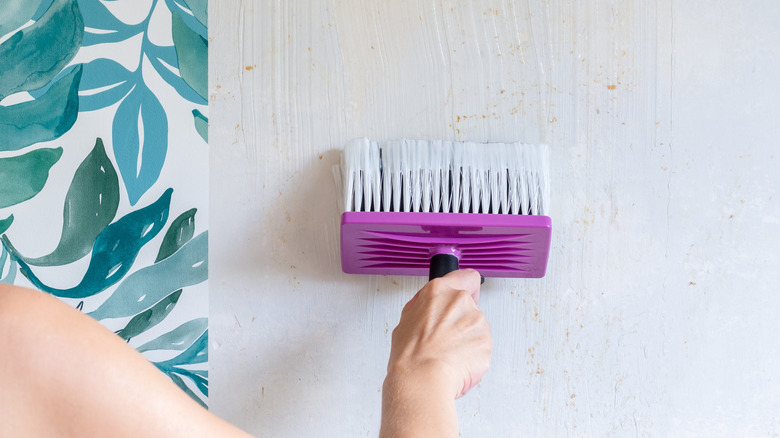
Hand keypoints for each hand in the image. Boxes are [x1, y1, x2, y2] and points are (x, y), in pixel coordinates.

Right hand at [387, 269, 491, 398]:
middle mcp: (461, 301)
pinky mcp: (487, 342)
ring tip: (447, 353)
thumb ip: (424, 306)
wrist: (423, 378)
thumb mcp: (406, 319)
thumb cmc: (411, 353)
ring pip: (476, 328)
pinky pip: (481, 346)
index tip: (467, 292)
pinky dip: (472, 355)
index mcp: (439, 290)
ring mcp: (477, 321)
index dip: (467, 286)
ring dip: (467, 339)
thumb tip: (429, 306)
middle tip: (445, 337)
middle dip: (462, 320)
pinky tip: (456, 362)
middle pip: (470, 306)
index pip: (466, 276)